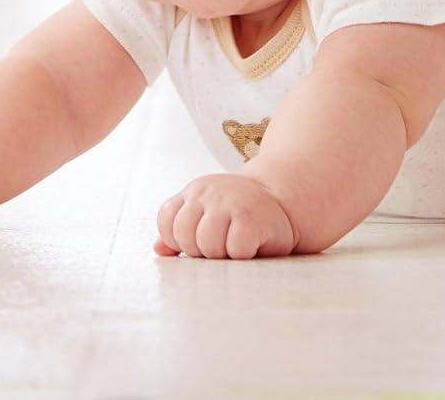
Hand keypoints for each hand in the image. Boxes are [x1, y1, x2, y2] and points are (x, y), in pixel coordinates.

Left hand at [154, 173, 297, 258]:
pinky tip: (253, 243)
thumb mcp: (209, 217)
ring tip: (238, 243)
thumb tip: (158, 249)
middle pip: (184, 236)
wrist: (286, 202)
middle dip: (201, 249)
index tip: (201, 238)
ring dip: (223, 254)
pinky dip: (243, 254)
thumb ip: (182, 231)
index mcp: (195, 190)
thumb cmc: (243, 217)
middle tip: (224, 242)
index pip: (167, 220)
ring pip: (207, 245)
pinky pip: (234, 250)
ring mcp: (229, 202)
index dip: (180, 239)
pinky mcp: (250, 218)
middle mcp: (209, 191)